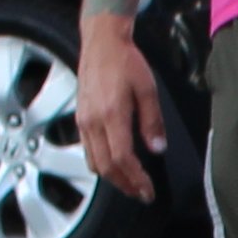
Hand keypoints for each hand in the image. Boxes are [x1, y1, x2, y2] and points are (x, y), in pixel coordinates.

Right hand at [73, 7, 163, 201]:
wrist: (101, 43)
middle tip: (142, 194)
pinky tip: (116, 165)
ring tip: (131, 184)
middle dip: (125, 185)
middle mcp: (93, 121)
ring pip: (94, 162)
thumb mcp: (148, 89)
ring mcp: (83, 121)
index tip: (148, 190)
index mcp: (111, 114)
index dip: (136, 179)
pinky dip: (102, 164)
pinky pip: (88, 151)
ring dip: (113, 178)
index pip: (122, 158)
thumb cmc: (125, 62)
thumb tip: (157, 148)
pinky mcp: (80, 119)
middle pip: (106, 167)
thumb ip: (152, 122)